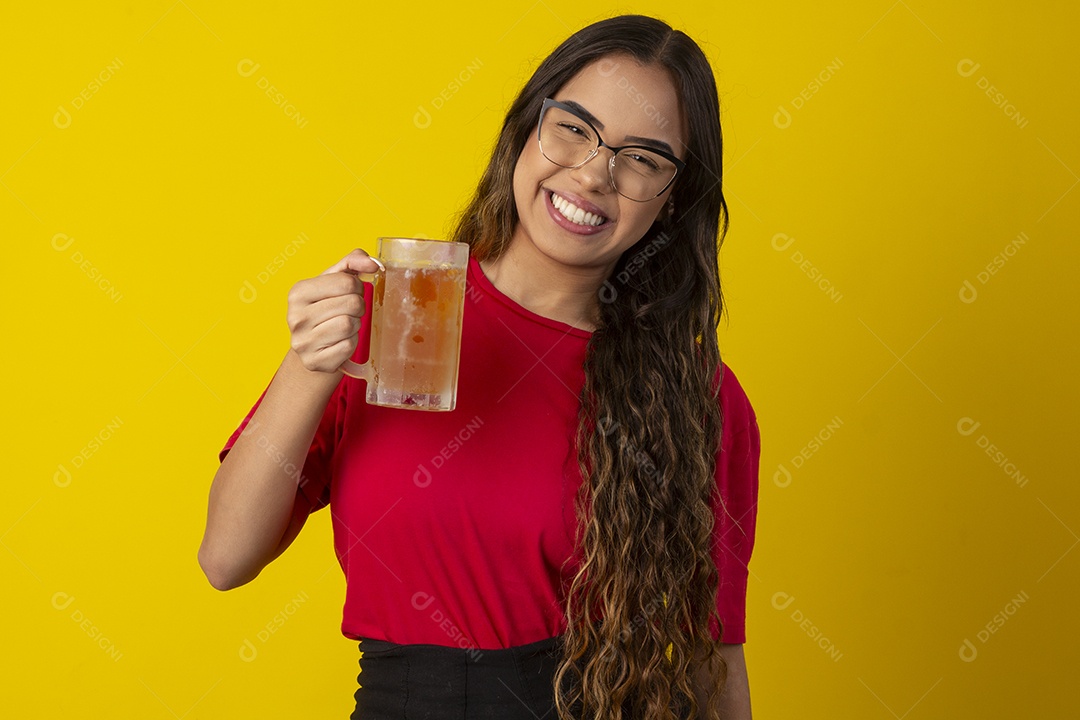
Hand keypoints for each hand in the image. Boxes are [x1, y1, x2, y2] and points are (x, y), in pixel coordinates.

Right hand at [286, 249, 379, 372]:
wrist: (313, 348)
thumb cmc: (326, 309)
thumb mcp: (334, 281)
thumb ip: (353, 262)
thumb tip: (373, 263)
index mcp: (298, 292)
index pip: (346, 281)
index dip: (356, 287)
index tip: (349, 293)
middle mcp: (295, 317)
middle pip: (351, 303)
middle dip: (358, 306)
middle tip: (349, 312)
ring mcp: (303, 342)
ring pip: (350, 325)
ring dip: (355, 325)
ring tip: (344, 326)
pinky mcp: (314, 362)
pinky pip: (349, 346)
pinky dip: (351, 343)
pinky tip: (340, 342)